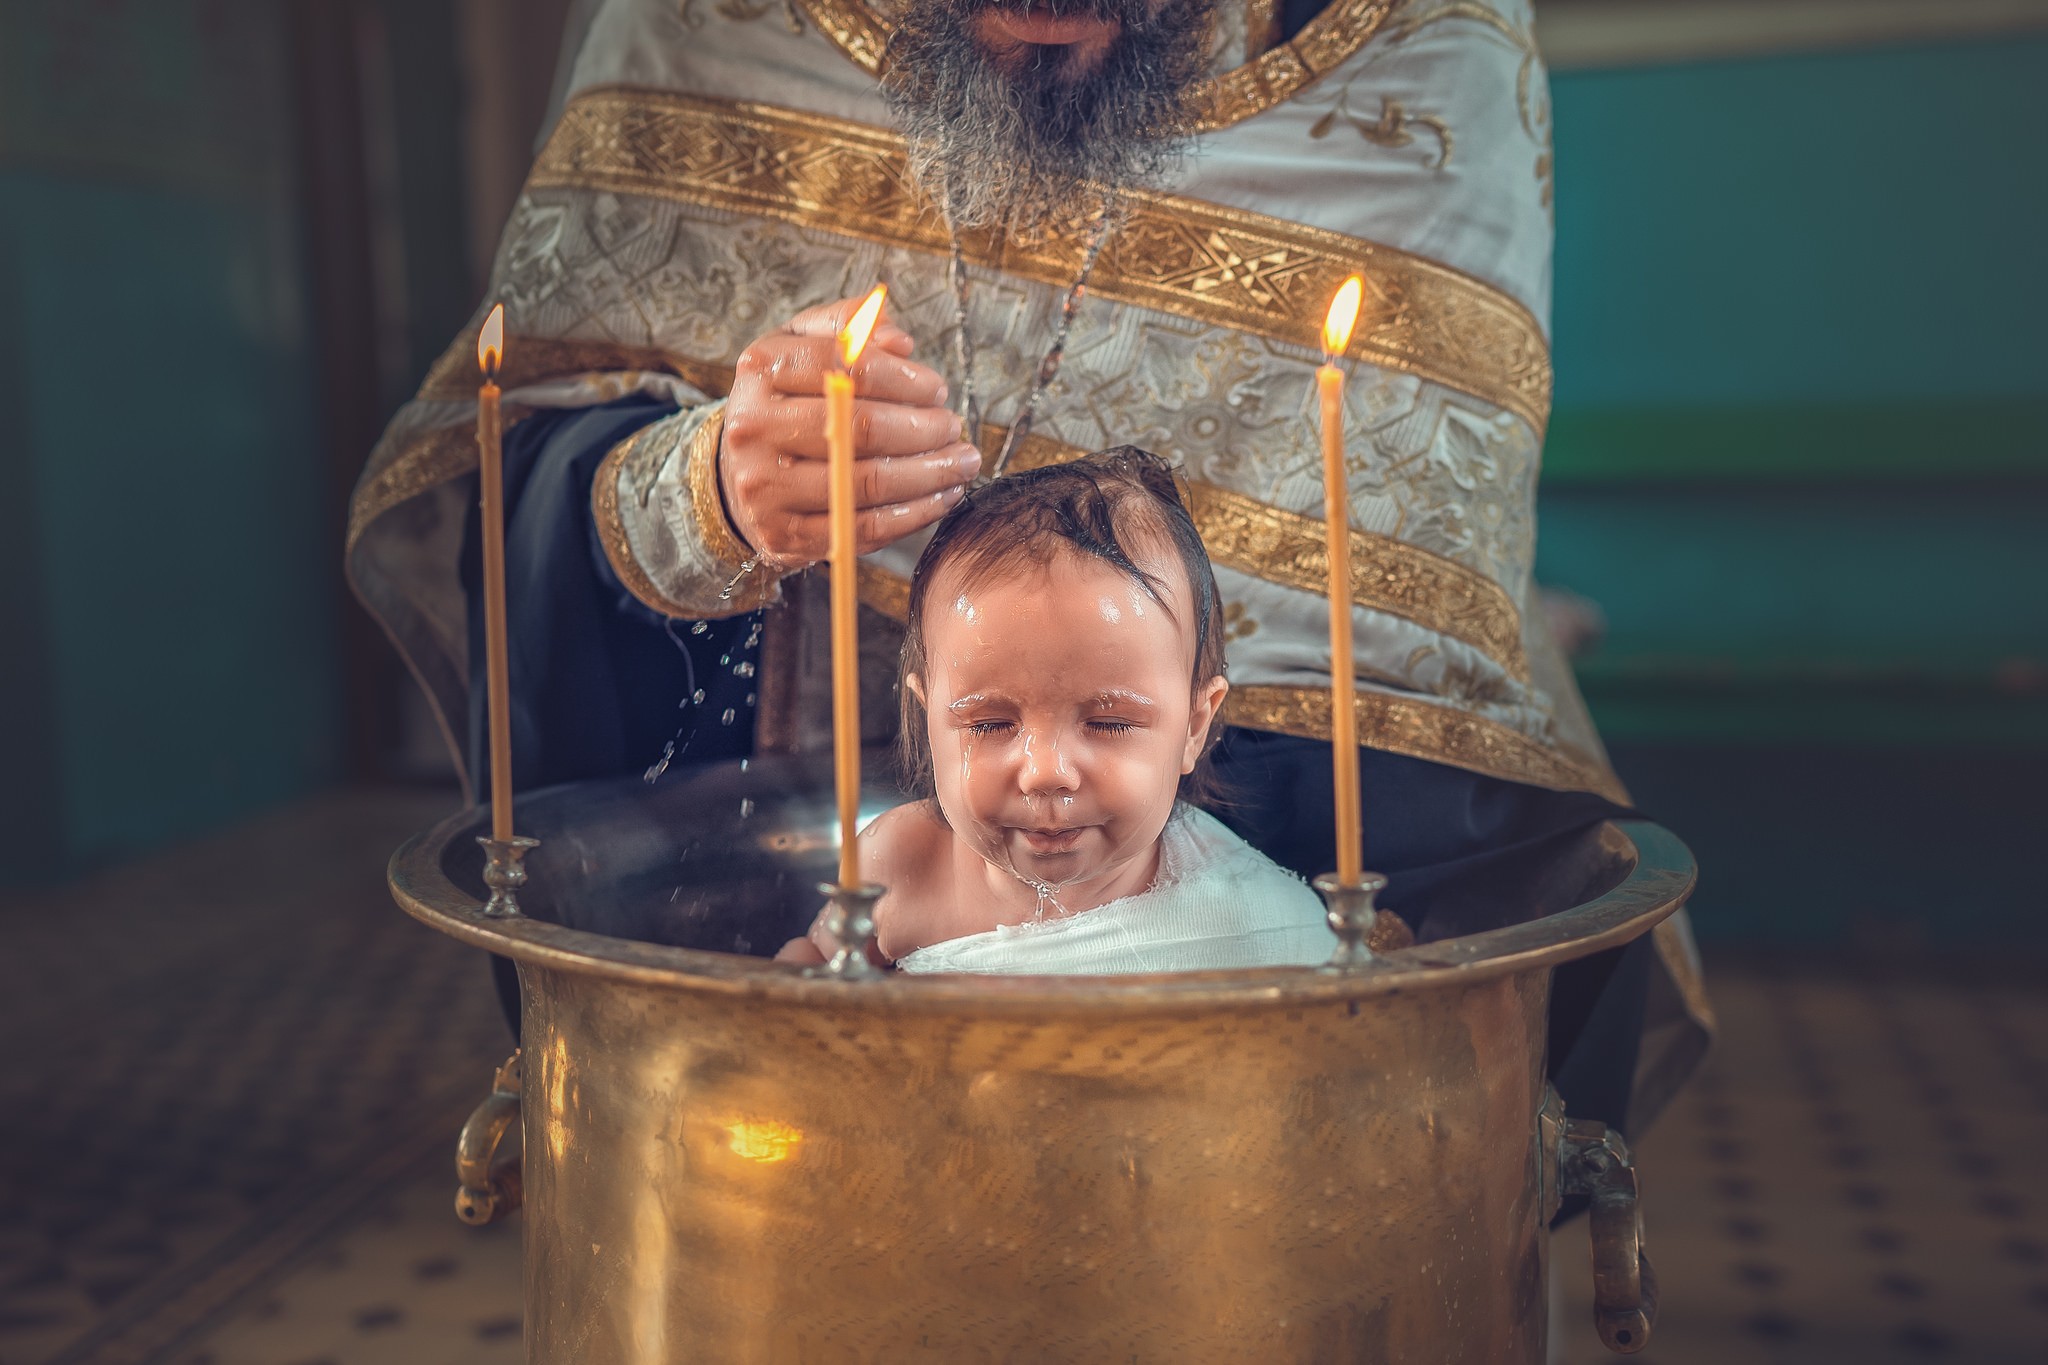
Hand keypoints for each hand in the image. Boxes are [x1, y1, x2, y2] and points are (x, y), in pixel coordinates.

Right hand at [719, 295, 979, 562]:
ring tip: (961, 463)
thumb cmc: (789, 400)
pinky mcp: (782, 534)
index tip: (937, 390)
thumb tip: (900, 343)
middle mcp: (754, 427)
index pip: (849, 368)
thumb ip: (851, 328)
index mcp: (763, 369)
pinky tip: (941, 498)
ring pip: (867, 482)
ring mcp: (764, 487)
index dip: (905, 379)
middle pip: (861, 429)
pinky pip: (862, 528)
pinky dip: (913, 515)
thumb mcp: (807, 345)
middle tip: (953, 428)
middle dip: (924, 430)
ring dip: (929, 475)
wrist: (741, 469)